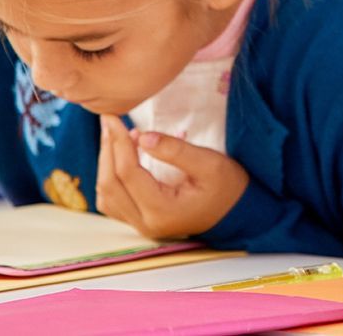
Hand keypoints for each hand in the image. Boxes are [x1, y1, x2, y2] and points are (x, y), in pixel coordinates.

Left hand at [95, 115, 248, 239]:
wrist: (237, 211)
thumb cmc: (227, 186)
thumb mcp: (209, 163)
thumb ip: (175, 150)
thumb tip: (142, 137)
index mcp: (162, 210)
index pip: (128, 174)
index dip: (118, 143)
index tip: (113, 117)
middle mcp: (146, 223)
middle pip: (110, 185)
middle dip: (107, 150)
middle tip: (109, 121)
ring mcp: (141, 225)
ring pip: (106, 195)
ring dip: (105, 164)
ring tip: (113, 136)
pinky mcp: (141, 220)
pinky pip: (113, 201)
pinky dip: (110, 177)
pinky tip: (118, 156)